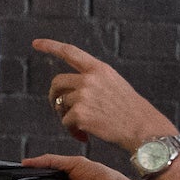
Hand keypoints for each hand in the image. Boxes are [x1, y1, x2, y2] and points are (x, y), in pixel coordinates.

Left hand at [36, 39, 171, 150]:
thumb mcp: (115, 84)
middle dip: (53, 96)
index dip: (51, 46)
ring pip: (61, 105)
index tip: (36, 43)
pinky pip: (65, 122)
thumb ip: (93, 81)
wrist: (143, 129)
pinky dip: (72, 131)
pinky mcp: (79, 114)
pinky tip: (84, 136)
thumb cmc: (130, 111)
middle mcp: (89, 79)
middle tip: (57, 109)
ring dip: (67, 118)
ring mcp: (83, 96)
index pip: (70, 52)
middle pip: (57, 82)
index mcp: (99, 69)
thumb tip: (68, 91)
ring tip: (82, 128)